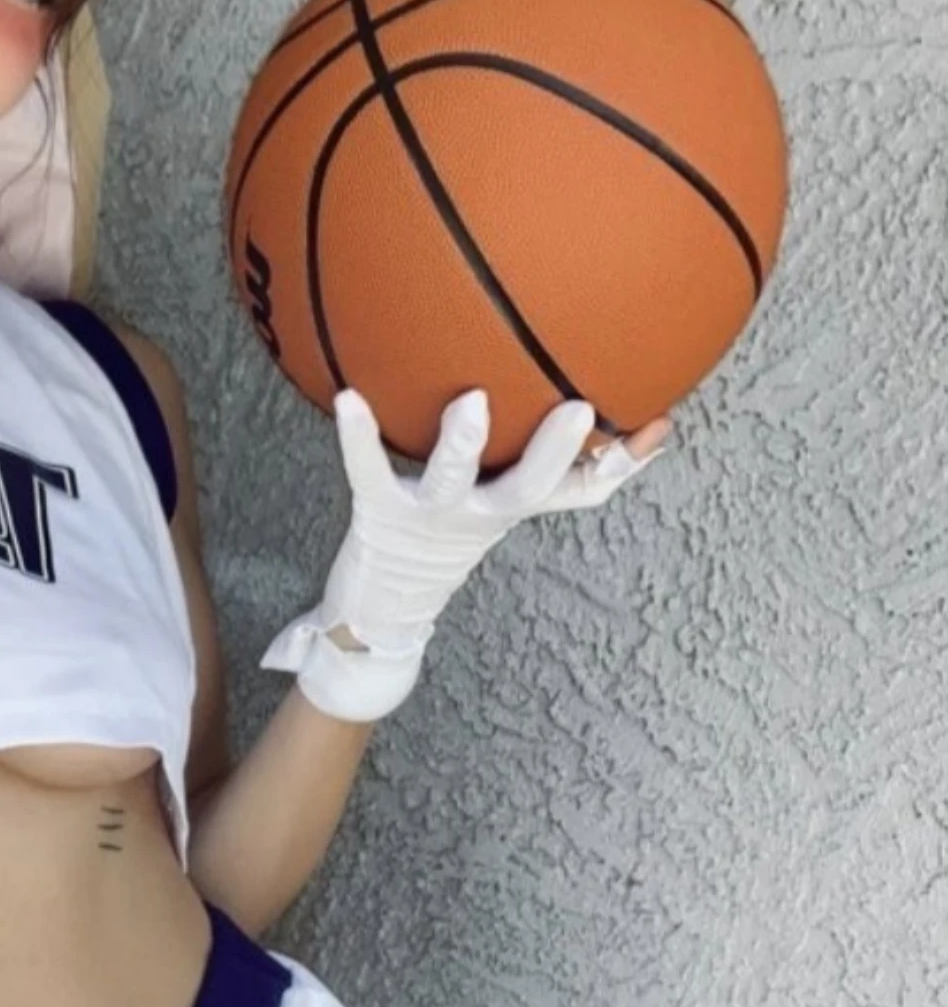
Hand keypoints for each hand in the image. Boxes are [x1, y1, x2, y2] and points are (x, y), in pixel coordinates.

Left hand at [261, 387, 671, 720]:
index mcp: (511, 506)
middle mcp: (478, 512)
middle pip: (527, 488)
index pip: (580, 489)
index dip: (620, 462)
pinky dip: (358, 436)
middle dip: (554, 453)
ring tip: (472, 403)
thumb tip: (644, 425)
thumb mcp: (507, 504)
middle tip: (579, 410)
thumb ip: (561, 467)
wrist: (383, 607)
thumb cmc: (449, 536)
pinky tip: (350, 399)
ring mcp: (429, 513)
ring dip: (463, 444)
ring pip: (450, 479)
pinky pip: (367, 469)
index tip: (656, 426)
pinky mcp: (378, 509)